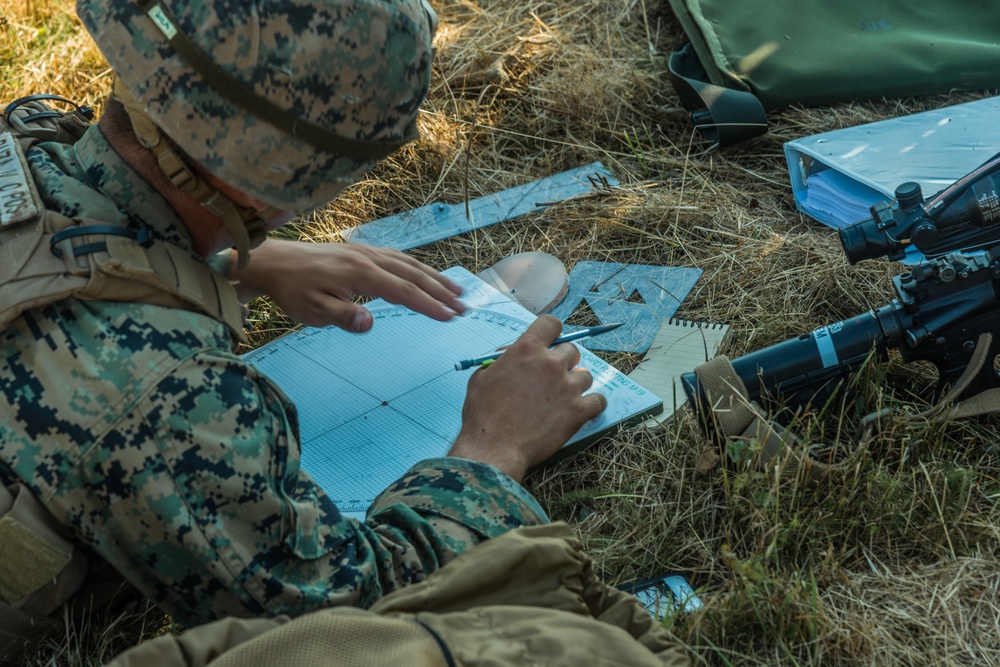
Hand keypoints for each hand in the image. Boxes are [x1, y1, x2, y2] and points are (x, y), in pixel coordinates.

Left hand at [232, 239, 465, 329]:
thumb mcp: (313, 311)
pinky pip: (398, 258)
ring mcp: (367, 251)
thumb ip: (344, 316)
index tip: (450, 317)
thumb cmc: (293, 291)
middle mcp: (369, 257)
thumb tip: (370, 323)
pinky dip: (418, 267)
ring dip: (434, 277)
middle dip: (441, 291)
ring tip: (456, 290)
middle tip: (464, 307)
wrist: (274, 262)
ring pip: (409, 263)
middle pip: (413, 274)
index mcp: (360, 272)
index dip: (429, 304)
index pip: (403, 291)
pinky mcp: (362, 251)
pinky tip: (425, 275)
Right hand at [449, 315, 607, 481]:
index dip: (552, 332)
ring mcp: (568, 387)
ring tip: (562, 398)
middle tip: (551, 378)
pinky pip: (599, 400)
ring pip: (585, 375)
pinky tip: (583, 409)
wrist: (493, 448)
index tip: (550, 343)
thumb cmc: (482, 414)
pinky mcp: (579, 411)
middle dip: (563, 362)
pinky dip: (592, 404)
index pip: (552, 323)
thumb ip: (502, 359)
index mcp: (527, 349)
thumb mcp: (482, 376)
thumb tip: (512, 353)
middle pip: (572, 351)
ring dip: (575, 384)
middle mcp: (551, 363)